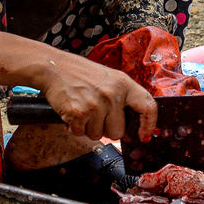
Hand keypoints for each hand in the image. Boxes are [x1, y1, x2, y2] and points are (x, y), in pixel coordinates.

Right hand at [34, 51, 158, 142]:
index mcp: (123, 83)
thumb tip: (130, 124)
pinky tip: (72, 112)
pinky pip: (81, 134)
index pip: (147, 106)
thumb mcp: (108, 78)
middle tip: (95, 114)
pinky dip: (74, 127)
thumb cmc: (80, 73)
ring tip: (82, 109)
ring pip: (98, 135)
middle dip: (106, 128)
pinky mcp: (79, 113)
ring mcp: (96, 104)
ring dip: (88, 128)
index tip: (144, 135)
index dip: (149, 124)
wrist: (54, 67)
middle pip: (118, 131)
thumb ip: (121, 97)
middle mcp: (112, 94)